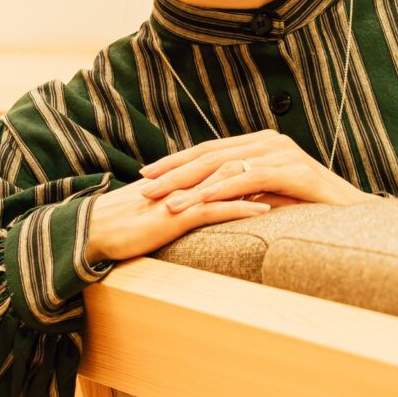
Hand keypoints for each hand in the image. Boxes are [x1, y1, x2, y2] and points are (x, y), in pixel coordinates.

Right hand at [82, 176, 292, 265]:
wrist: (92, 232)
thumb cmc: (123, 225)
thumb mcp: (161, 210)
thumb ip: (184, 204)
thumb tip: (203, 207)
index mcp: (186, 177)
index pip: (231, 164)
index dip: (261, 166)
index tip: (289, 171)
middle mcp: (187, 180)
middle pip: (238, 168)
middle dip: (273, 171)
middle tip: (305, 176)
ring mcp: (182, 195)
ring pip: (231, 184)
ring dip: (266, 185)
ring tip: (297, 190)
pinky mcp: (175, 214)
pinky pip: (214, 208)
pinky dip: (242, 207)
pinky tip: (267, 209)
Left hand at [136, 129, 368, 217]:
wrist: (357, 220)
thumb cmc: (312, 212)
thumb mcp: (269, 198)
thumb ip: (242, 192)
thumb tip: (201, 199)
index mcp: (261, 144)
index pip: (210, 150)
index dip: (176, 161)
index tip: (147, 174)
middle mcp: (270, 142)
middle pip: (212, 154)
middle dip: (174, 172)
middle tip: (144, 186)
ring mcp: (284, 154)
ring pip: (227, 165)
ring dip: (192, 184)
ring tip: (166, 200)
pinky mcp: (296, 171)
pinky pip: (250, 178)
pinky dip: (222, 190)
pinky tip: (200, 200)